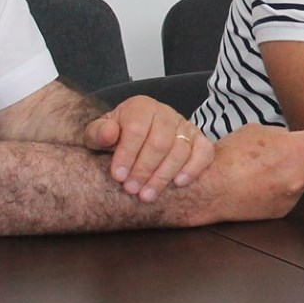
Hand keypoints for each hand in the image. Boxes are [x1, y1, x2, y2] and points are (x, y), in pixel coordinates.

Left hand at [85, 96, 214, 201]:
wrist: (137, 138)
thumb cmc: (116, 138)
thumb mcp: (99, 134)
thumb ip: (98, 133)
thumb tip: (110, 133)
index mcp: (140, 107)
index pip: (136, 129)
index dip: (127, 154)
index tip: (118, 176)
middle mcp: (165, 113)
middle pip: (160, 142)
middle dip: (144, 169)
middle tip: (132, 190)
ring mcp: (184, 126)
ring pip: (180, 150)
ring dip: (163, 176)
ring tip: (148, 195)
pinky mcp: (199, 139)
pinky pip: (204, 152)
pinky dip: (194, 168)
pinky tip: (179, 183)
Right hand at [207, 124, 303, 219]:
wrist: (209, 188)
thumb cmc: (230, 155)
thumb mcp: (258, 131)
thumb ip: (283, 136)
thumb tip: (291, 141)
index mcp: (298, 150)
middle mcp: (300, 175)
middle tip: (295, 157)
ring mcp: (292, 196)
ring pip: (303, 183)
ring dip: (293, 177)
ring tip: (266, 173)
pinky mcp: (281, 211)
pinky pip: (289, 197)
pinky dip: (280, 192)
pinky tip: (260, 187)